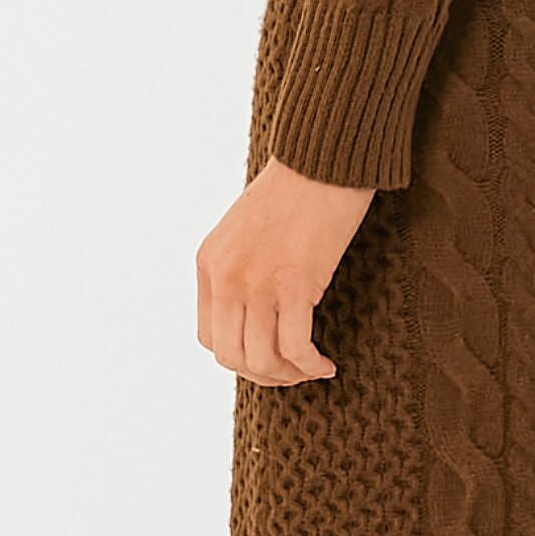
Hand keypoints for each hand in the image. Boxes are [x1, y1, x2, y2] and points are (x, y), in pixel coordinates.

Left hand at [198, 156, 375, 384]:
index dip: (239, 358)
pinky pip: (295, 347)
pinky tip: (325, 363)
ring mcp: (257, 283)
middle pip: (232, 356)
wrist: (324, 160)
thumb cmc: (295, 190)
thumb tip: (253, 313)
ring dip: (289, 374)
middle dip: (264, 374)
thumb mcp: (244, 230)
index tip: (267, 358)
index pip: (209, 337)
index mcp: (209, 263)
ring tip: (311, 368)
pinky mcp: (294, 284)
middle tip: (292, 372)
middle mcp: (226, 277)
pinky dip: (310, 364)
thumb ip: (239, 268)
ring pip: (263, 358)